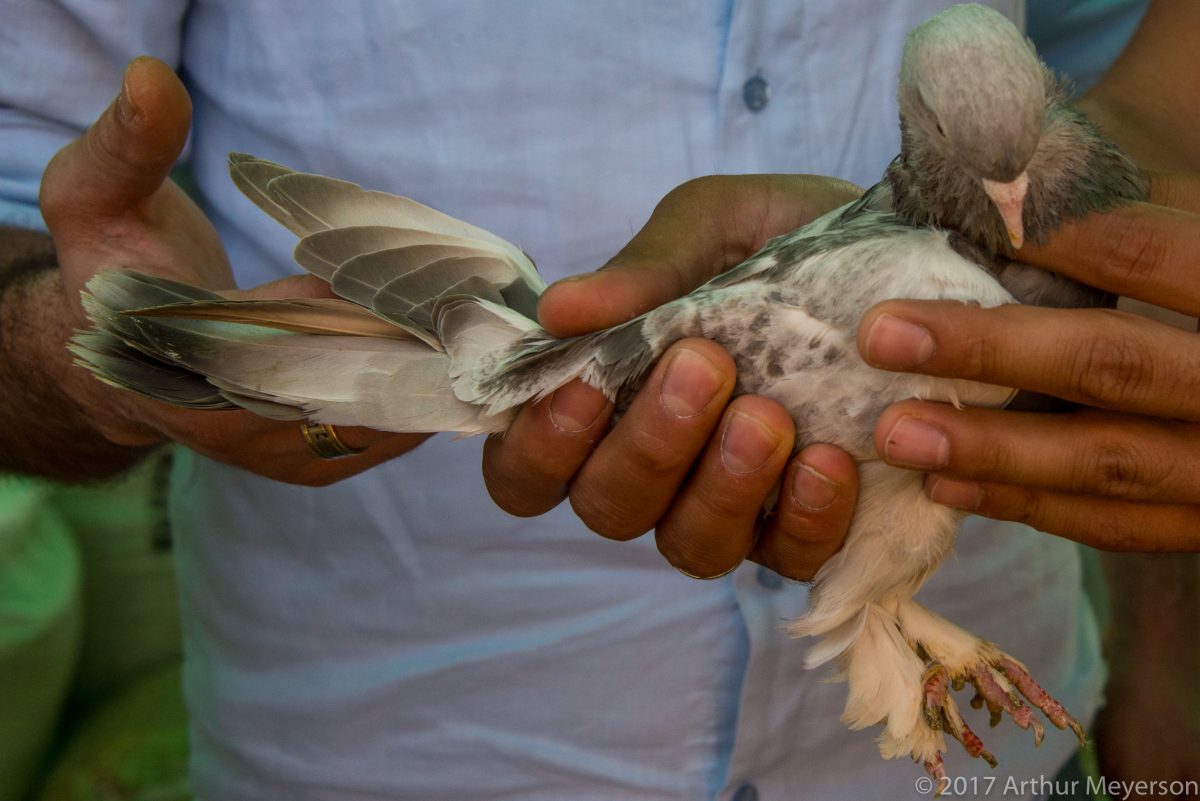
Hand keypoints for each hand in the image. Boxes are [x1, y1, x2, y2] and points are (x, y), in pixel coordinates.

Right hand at [41, 57, 424, 483]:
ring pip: (391, 417)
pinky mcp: (327, 456)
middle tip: (446, 277)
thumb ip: (127, 147)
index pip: (302, 357)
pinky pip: (397, 426)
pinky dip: (425, 378)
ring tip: (452, 298)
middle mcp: (251, 439)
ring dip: (426, 357)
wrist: (125, 349)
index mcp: (194, 388)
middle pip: (360, 394)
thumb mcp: (94, 200)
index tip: (393, 263)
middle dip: (407, 333)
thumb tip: (153, 78)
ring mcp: (294, 458)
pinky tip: (441, 326)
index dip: (358, 309)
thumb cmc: (109, 271)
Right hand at [483, 175, 863, 579]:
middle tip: (703, 366)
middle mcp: (654, 469)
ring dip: (720, 489)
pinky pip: (787, 558)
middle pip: (606, 510)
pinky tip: (828, 460)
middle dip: (648, 447)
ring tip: (768, 416)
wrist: (908, 253)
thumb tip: (557, 309)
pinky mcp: (803, 525)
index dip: (538, 449)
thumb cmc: (785, 238)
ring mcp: (727, 505)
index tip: (586, 387)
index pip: (527, 469)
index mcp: (606, 401)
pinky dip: (802, 519)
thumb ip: (646, 269)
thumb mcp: (717, 226)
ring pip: (689, 547)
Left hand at [857, 171, 1199, 549]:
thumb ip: (1125, 219)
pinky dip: (1026, 504)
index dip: (1055, 239)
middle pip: (1112, 364)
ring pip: (1107, 460)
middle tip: (880, 336)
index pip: (1148, 256)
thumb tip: (1000, 184)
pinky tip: (944, 485)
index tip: (958, 226)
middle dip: (988, 350)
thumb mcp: (1198, 238)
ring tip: (894, 432)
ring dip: (990, 448)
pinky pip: (1113, 524)